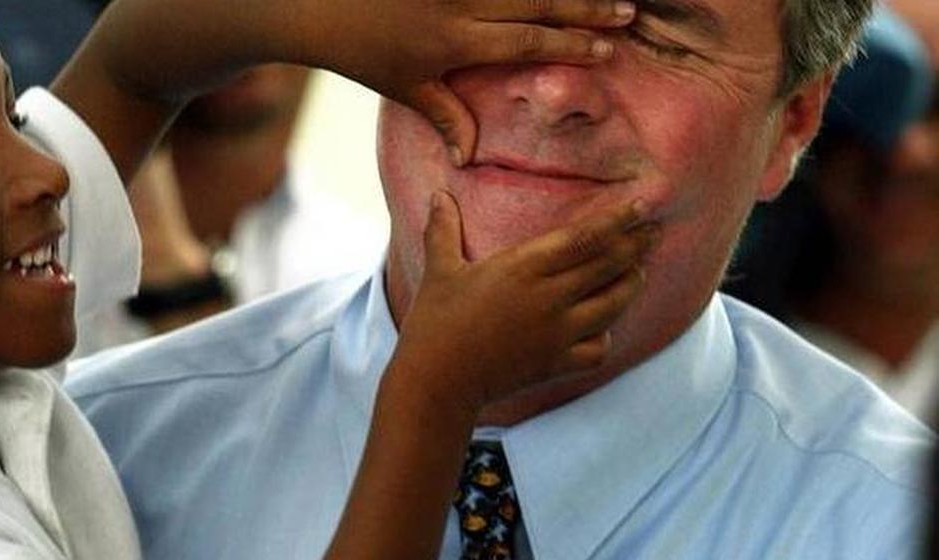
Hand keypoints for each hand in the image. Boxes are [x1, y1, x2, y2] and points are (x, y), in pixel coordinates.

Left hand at [292, 0, 635, 165]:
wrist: (319, 6)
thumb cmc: (364, 52)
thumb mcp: (406, 89)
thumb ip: (446, 116)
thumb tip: (471, 157)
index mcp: (459, 41)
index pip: (528, 43)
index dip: (571, 46)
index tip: (609, 50)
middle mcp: (463, 4)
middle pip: (538, 4)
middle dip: (587, 9)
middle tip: (628, 12)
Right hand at [392, 191, 658, 412]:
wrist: (438, 380)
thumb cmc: (435, 322)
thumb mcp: (439, 270)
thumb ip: (443, 230)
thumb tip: (437, 195)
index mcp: (523, 267)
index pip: (584, 238)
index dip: (618, 220)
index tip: (642, 205)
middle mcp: (549, 297)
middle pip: (608, 266)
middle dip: (637, 246)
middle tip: (656, 231)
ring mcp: (558, 333)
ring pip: (613, 304)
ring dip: (631, 285)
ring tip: (638, 272)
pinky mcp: (556, 363)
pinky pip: (598, 348)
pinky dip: (606, 336)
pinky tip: (604, 328)